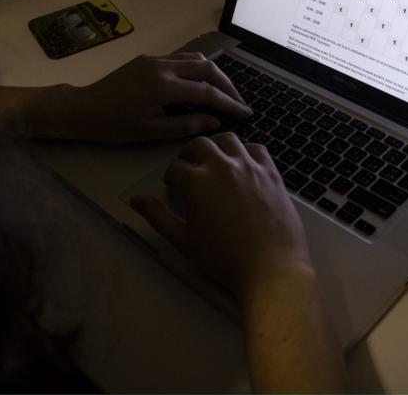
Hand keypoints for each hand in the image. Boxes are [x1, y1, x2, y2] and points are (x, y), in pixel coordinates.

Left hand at [50, 52, 252, 142]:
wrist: (82, 109)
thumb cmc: (114, 126)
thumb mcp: (151, 132)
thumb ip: (186, 126)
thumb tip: (215, 121)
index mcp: (164, 87)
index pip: (207, 92)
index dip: (229, 103)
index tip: (246, 113)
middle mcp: (163, 66)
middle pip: (207, 68)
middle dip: (227, 85)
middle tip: (238, 102)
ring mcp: (155, 59)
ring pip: (195, 58)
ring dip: (214, 74)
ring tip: (223, 92)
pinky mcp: (149, 59)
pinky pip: (181, 58)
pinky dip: (197, 68)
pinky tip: (201, 83)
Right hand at [130, 133, 312, 301]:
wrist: (270, 267)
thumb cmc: (223, 258)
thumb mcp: (183, 240)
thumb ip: (158, 217)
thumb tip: (136, 200)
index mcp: (197, 182)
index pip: (176, 168)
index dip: (171, 177)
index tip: (173, 187)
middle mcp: (222, 166)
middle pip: (200, 145)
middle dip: (189, 154)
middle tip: (189, 169)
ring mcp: (250, 166)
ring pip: (228, 139)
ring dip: (216, 145)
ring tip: (214, 159)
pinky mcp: (272, 172)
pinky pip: (257, 149)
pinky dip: (246, 151)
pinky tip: (243, 163)